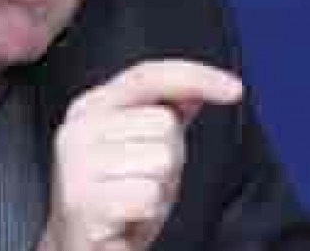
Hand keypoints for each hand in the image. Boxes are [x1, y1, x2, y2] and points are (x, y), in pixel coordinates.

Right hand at [38, 59, 242, 250]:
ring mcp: (76, 163)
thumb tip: (192, 88)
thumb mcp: (143, 149)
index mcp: (91, 107)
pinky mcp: (82, 199)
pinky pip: (148, 195)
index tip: (233, 88)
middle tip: (143, 179)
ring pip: (161, 159)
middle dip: (170, 157)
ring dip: (160, 187)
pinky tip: (127, 217)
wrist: (80, 248)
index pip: (147, 76)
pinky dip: (148, 212)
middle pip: (164, 123)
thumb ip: (162, 113)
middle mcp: (78, 128)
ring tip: (135, 199)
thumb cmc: (114, 199)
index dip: (194, 76)